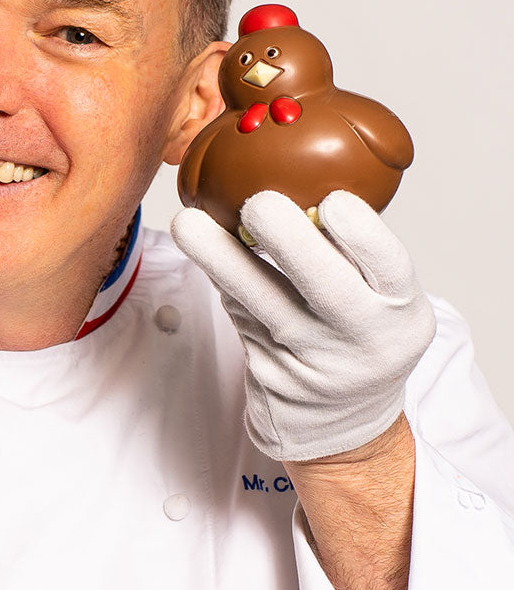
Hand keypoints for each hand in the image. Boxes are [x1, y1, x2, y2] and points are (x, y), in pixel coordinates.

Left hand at [170, 190, 435, 460]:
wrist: (335, 418)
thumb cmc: (355, 331)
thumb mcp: (380, 300)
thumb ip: (351, 252)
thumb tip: (296, 172)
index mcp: (401, 312)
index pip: (390, 268)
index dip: (363, 233)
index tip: (333, 200)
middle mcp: (361, 341)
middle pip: (327, 289)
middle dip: (290, 241)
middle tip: (258, 201)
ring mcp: (311, 362)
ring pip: (262, 305)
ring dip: (221, 259)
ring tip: (188, 223)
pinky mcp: (268, 372)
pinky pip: (239, 313)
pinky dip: (220, 276)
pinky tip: (201, 245)